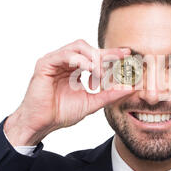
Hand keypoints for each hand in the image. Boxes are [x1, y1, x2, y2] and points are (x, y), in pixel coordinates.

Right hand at [4, 39, 133, 145]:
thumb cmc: (60, 113)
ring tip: (102, 71)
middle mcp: (65, 62)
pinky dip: (80, 60)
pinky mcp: (45, 64)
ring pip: (78, 47)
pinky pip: (65, 55)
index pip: (95, 56)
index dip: (111, 54)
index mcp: (75, 68)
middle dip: (105, 53)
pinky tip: (90, 70)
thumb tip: (129, 88)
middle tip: (119, 59)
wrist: (41, 124)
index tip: (127, 54)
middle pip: (88, 48)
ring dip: (93, 57)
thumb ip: (108, 94)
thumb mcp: (91, 103)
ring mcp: (55, 61)